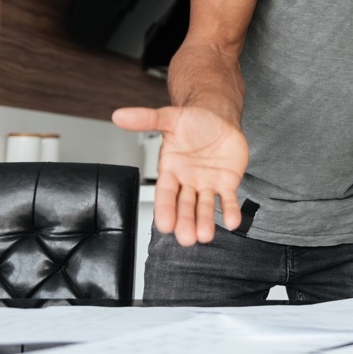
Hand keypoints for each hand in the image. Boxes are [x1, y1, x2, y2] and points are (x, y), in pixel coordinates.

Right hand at [113, 105, 247, 245]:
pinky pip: (228, 199)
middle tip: (185, 238)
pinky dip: (230, 211)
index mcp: (170, 170)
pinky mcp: (227, 183)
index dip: (165, 209)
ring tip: (205, 236)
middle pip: (184, 205)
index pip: (165, 193)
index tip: (164, 225)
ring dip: (205, 221)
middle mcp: (187, 181)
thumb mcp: (170, 117)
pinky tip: (233, 222)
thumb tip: (119, 115)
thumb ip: (146, 119)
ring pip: (204, 207)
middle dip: (185, 222)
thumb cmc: (193, 120)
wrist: (219, 117)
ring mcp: (207, 184)